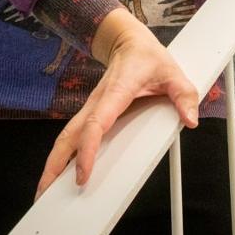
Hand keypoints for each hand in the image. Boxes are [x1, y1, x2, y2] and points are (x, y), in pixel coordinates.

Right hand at [35, 11, 198, 199]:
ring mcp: (90, 108)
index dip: (87, 150)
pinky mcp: (90, 113)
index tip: (82, 174)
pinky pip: (73, 136)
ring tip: (44, 191)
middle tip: (44, 193)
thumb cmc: (148, 58)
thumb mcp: (173, 73)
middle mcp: (97, 103)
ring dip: (52, 163)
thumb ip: (184, 95)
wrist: (129, 42)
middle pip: (68, 136)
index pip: (95, 124)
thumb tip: (190, 119)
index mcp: (115, 93)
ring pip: (65, 137)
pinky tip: (59, 173)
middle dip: (54, 165)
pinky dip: (62, 155)